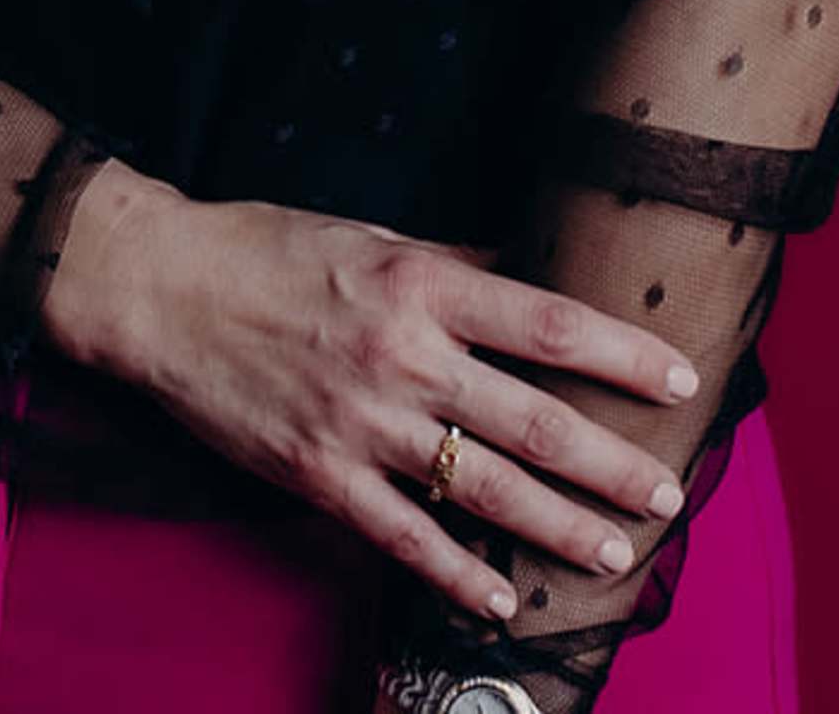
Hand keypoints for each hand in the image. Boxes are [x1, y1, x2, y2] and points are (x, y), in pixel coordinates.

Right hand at [39, 162, 696, 627]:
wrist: (158, 288)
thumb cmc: (266, 250)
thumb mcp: (370, 237)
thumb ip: (452, 262)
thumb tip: (527, 269)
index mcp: (420, 286)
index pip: (547, 324)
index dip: (622, 355)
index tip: (680, 379)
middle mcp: (402, 356)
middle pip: (534, 419)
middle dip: (611, 462)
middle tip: (669, 492)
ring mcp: (360, 422)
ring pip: (481, 487)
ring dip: (557, 525)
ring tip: (614, 551)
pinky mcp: (316, 474)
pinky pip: (402, 534)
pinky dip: (454, 573)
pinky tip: (499, 601)